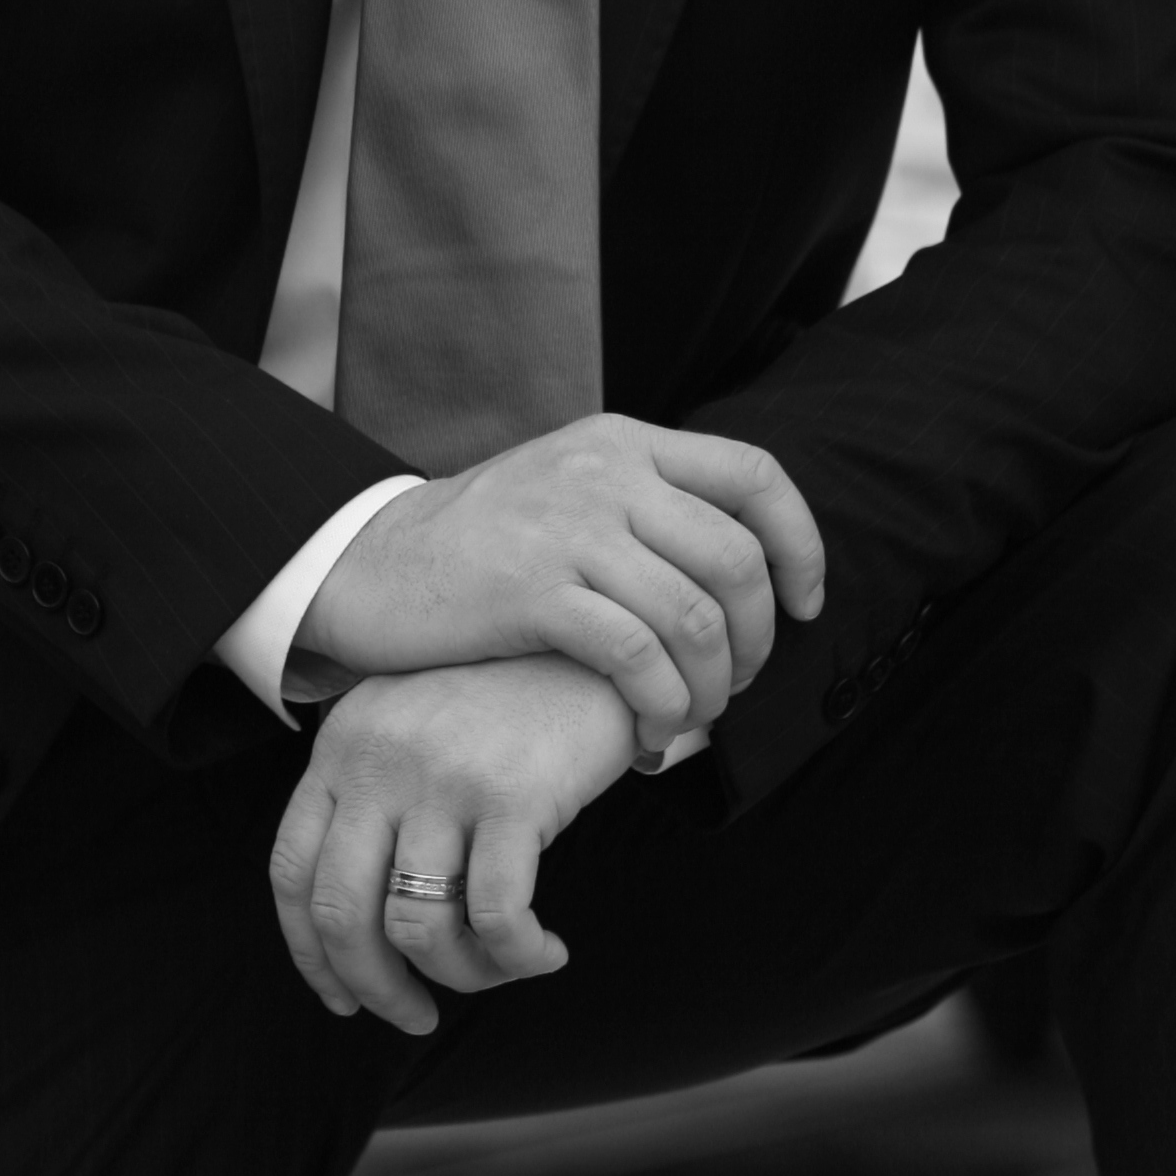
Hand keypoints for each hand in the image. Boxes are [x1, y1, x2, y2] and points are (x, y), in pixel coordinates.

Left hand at [269, 654, 635, 1034]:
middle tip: (415, 1017)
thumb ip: (378, 794)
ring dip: (461, 976)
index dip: (311, 954)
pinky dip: (519, 957)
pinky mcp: (512, 796)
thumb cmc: (509, 698)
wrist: (596, 642)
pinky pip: (499, 918)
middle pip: (342, 915)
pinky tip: (545, 953)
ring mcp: (442, 776)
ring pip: (420, 929)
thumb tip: (364, 926)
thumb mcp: (416, 725)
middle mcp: (379, 759)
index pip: (292, 871)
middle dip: (376, 989)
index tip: (342, 998)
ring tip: (499, 969)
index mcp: (343, 744)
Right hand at [298, 415, 823, 748]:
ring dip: (714, 687)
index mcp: (623, 440)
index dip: (800, 545)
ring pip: (696, 616)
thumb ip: (647, 500)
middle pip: (736, 559)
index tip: (805, 604)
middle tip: (738, 685)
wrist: (370, 564)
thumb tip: (749, 559)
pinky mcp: (533, 591)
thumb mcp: (568, 484)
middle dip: (758, 640)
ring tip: (692, 719)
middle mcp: (604, 472)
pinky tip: (651, 735)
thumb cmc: (482, 543)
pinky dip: (664, 708)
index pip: (755, 475)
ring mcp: (568, 528)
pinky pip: (639, 658)